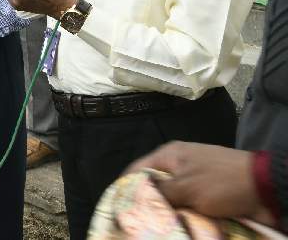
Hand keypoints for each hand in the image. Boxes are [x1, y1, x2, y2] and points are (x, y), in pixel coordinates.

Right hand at [125, 142, 274, 226]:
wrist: (265, 188)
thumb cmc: (221, 182)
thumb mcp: (186, 187)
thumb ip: (159, 192)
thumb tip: (136, 198)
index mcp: (170, 155)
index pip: (136, 169)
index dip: (125, 187)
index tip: (117, 206)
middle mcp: (180, 165)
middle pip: (154, 186)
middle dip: (147, 203)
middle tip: (137, 221)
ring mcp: (195, 180)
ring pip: (172, 199)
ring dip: (168, 213)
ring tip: (156, 226)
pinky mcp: (209, 194)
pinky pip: (189, 206)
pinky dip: (184, 216)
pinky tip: (178, 226)